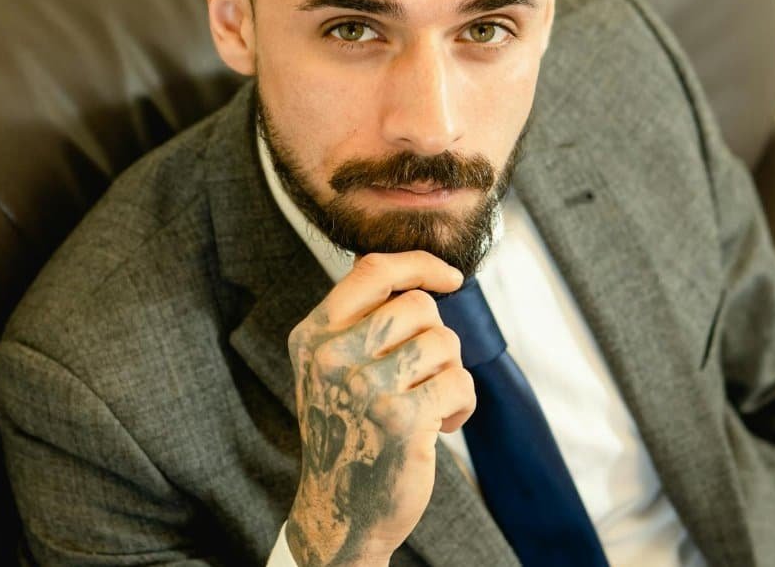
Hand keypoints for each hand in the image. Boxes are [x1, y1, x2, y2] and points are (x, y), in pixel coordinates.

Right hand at [284, 251, 476, 565]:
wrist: (342, 511)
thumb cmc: (348, 430)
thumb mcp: (330, 369)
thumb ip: (359, 320)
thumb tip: (415, 271)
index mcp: (312, 337)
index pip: (371, 270)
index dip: (419, 264)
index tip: (450, 278)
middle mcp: (331, 358)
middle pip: (418, 306)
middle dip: (436, 337)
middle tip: (423, 375)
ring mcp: (364, 388)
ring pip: (443, 342)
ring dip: (450, 373)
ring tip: (430, 403)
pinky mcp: (401, 419)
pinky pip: (460, 382)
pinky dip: (463, 403)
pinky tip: (442, 426)